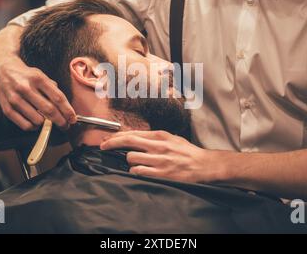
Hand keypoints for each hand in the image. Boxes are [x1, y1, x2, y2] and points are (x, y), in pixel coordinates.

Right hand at [0, 57, 75, 130]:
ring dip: (46, 125)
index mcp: (38, 79)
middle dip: (60, 121)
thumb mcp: (41, 75)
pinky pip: (25, 125)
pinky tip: (36, 123)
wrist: (2, 70)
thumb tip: (65, 106)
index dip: (67, 110)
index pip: (57, 98)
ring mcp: (15, 99)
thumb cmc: (25, 74)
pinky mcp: (7, 108)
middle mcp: (26, 88)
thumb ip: (53, 88)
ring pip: (37, 120)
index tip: (72, 118)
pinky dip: (33, 127)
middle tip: (65, 126)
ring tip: (48, 122)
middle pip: (49, 110)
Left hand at [100, 130, 222, 182]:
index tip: (107, 140)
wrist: (204, 165)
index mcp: (161, 136)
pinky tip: (139, 171)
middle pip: (129, 141)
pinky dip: (135, 171)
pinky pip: (138, 171)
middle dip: (112, 143)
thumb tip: (137, 139)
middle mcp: (158, 146)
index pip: (133, 133)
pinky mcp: (161, 174)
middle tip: (103, 146)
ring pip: (131, 158)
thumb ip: (155, 138)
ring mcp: (159, 160)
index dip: (117, 136)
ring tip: (134, 163)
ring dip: (128, 161)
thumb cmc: (188, 153)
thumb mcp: (172, 139)